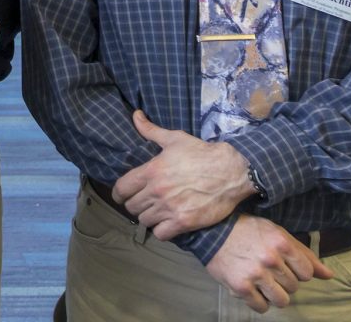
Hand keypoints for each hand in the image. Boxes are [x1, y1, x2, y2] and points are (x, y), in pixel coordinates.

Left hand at [112, 110, 254, 238]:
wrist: (231, 172)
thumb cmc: (201, 153)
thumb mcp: (174, 138)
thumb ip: (150, 130)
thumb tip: (135, 115)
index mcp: (151, 171)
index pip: (121, 188)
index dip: (119, 193)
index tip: (122, 195)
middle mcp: (157, 191)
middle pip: (131, 207)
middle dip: (134, 205)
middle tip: (142, 203)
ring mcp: (170, 208)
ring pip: (144, 221)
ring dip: (147, 217)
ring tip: (154, 213)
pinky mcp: (184, 222)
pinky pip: (161, 234)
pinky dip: (161, 230)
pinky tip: (166, 223)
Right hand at [205, 214, 333, 312]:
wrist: (211, 232)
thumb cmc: (247, 231)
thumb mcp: (277, 233)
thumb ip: (304, 253)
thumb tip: (329, 275)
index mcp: (281, 242)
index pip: (307, 273)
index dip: (298, 271)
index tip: (285, 265)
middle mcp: (270, 259)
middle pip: (294, 287)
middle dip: (284, 281)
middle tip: (269, 271)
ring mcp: (255, 274)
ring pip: (282, 300)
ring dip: (274, 295)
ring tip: (263, 283)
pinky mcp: (240, 287)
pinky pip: (261, 307)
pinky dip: (258, 302)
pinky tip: (252, 290)